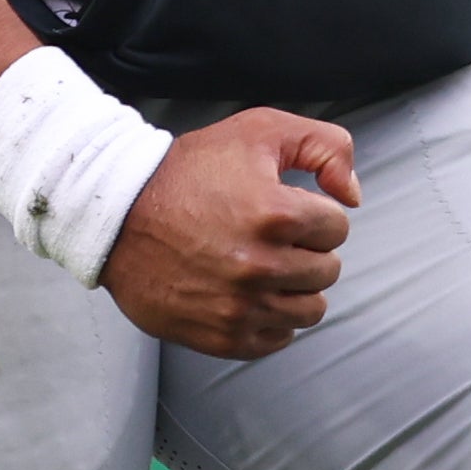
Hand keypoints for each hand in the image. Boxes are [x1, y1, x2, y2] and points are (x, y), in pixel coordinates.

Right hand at [97, 109, 358, 358]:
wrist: (117, 216)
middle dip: (307, 251)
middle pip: (327, 271)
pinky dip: (271, 319)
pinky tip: (249, 293)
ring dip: (295, 288)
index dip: (315, 214)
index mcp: (276, 214)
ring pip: (310, 310)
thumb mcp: (259, 130)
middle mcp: (262, 266)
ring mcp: (241, 307)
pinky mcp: (222, 336)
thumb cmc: (188, 171)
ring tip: (265, 265)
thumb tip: (352, 195)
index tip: (287, 209)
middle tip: (273, 237)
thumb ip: (324, 147)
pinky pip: (277, 339)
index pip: (337, 228)